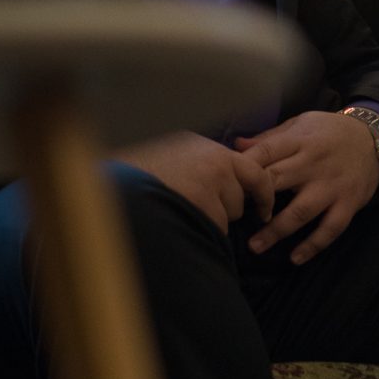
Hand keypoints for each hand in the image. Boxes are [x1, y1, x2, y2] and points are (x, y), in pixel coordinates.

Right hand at [115, 131, 273, 233]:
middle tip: (197, 207)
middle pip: (241, 197)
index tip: (264, 208)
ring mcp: (210, 184)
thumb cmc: (140, 172)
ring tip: (179, 209)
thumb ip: (203, 162)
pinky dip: (200, 231)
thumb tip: (231, 179)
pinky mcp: (202, 205)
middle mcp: (215, 162)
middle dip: (226, 209)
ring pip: (228, 216)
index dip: (262, 192)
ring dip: (211, 220)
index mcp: (209, 148)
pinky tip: (176, 220)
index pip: (253, 170)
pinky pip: (214, 228)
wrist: (115, 183)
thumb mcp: (176, 154)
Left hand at [235, 111, 378, 264]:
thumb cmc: (329, 131)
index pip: (265, 153)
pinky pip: (330, 229)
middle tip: (233, 217)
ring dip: (276, 231)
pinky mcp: (348, 203)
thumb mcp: (300, 124)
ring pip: (301, 211)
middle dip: (255, 201)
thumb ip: (269, 138)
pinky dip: (313, 245)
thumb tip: (235, 145)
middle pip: (278, 182)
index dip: (244, 169)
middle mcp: (314, 163)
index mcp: (299, 140)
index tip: (228, 183)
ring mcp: (332, 186)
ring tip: (255, 247)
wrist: (375, 138)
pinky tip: (295, 259)